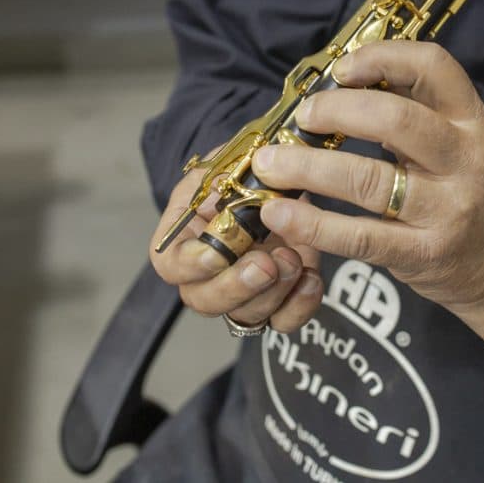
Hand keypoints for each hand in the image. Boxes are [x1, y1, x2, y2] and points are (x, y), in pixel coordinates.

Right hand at [148, 156, 323, 332]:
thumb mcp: (232, 163)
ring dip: (272, 293)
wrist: (282, 186)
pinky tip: (311, 279)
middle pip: (205, 300)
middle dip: (238, 286)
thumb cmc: (246, 176)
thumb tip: (225, 186)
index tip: (218, 254)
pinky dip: (299, 305)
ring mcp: (242, 293)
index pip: (172, 265)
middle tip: (266, 264)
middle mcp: (207, 275)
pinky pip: (283, 320)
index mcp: (185, 238)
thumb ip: (226, 173)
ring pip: (245, 315)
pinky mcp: (277, 301)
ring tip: (294, 260)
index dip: (193, 265)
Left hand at [251, 40, 483, 320]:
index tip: (341, 69)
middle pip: (395, 119)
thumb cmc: (472, 194)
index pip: (434, 67)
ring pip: (368, 180)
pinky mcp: (425, 254)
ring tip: (270, 164)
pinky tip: (280, 213)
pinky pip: (360, 236)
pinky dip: (312, 223)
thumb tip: (342, 76)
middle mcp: (466, 159)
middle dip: (336, 111)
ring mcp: (447, 210)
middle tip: (301, 118)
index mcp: (473, 121)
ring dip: (308, 167)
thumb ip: (415, 108)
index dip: (382, 57)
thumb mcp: (462, 141)